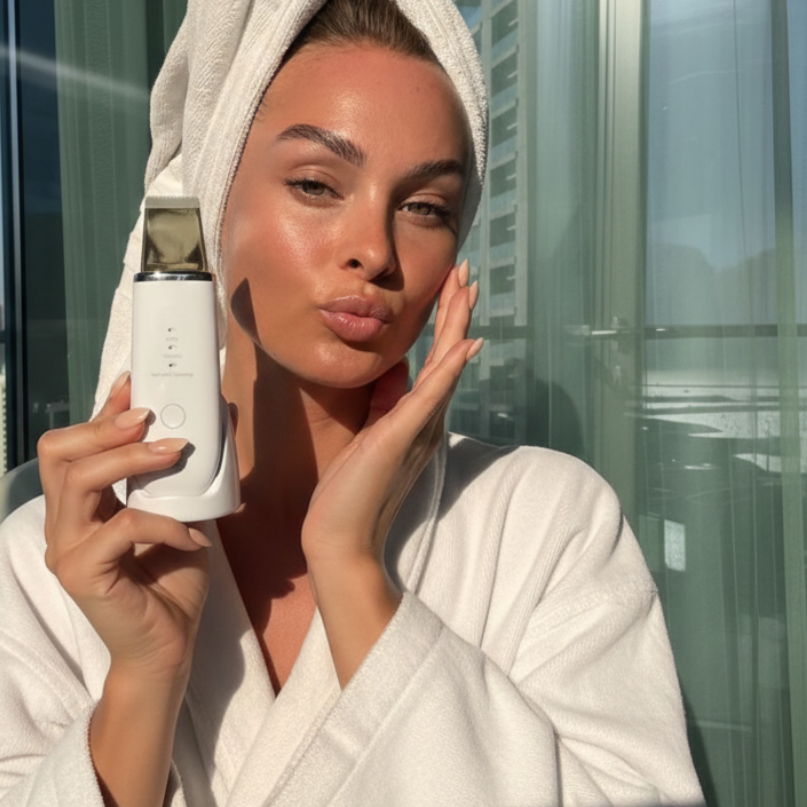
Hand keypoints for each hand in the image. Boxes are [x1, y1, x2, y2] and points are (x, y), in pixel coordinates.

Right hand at [38, 372, 210, 682]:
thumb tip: (213, 418)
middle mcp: (63, 525)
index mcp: (79, 508)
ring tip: (174, 452)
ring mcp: (65, 550)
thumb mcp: (181, 513)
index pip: (73, 446)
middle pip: (58, 452)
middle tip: (150, 416)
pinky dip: (162, 522)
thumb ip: (181, 474)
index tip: (134, 384)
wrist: (169, 650)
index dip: (101, 410)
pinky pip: (119, 528)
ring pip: (80, 481)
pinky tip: (191, 535)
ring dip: (130, 459)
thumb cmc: (172, 583)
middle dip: (105, 425)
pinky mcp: (81, 575)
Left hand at [301, 261, 480, 682]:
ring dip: (457, 325)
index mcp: (418, 418)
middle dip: (456, 310)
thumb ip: (387, 403)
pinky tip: (464, 346)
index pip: (437, 359)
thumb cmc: (351, 490)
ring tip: (467, 289)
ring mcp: (418, 429)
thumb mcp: (371, 435)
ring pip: (445, 366)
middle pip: (449, 354)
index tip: (451, 285)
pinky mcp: (400, 438)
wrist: (339, 536)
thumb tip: (395, 369)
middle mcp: (427, 420)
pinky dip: (448, 370)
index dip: (446, 321)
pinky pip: (429, 397)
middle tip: (466, 270)